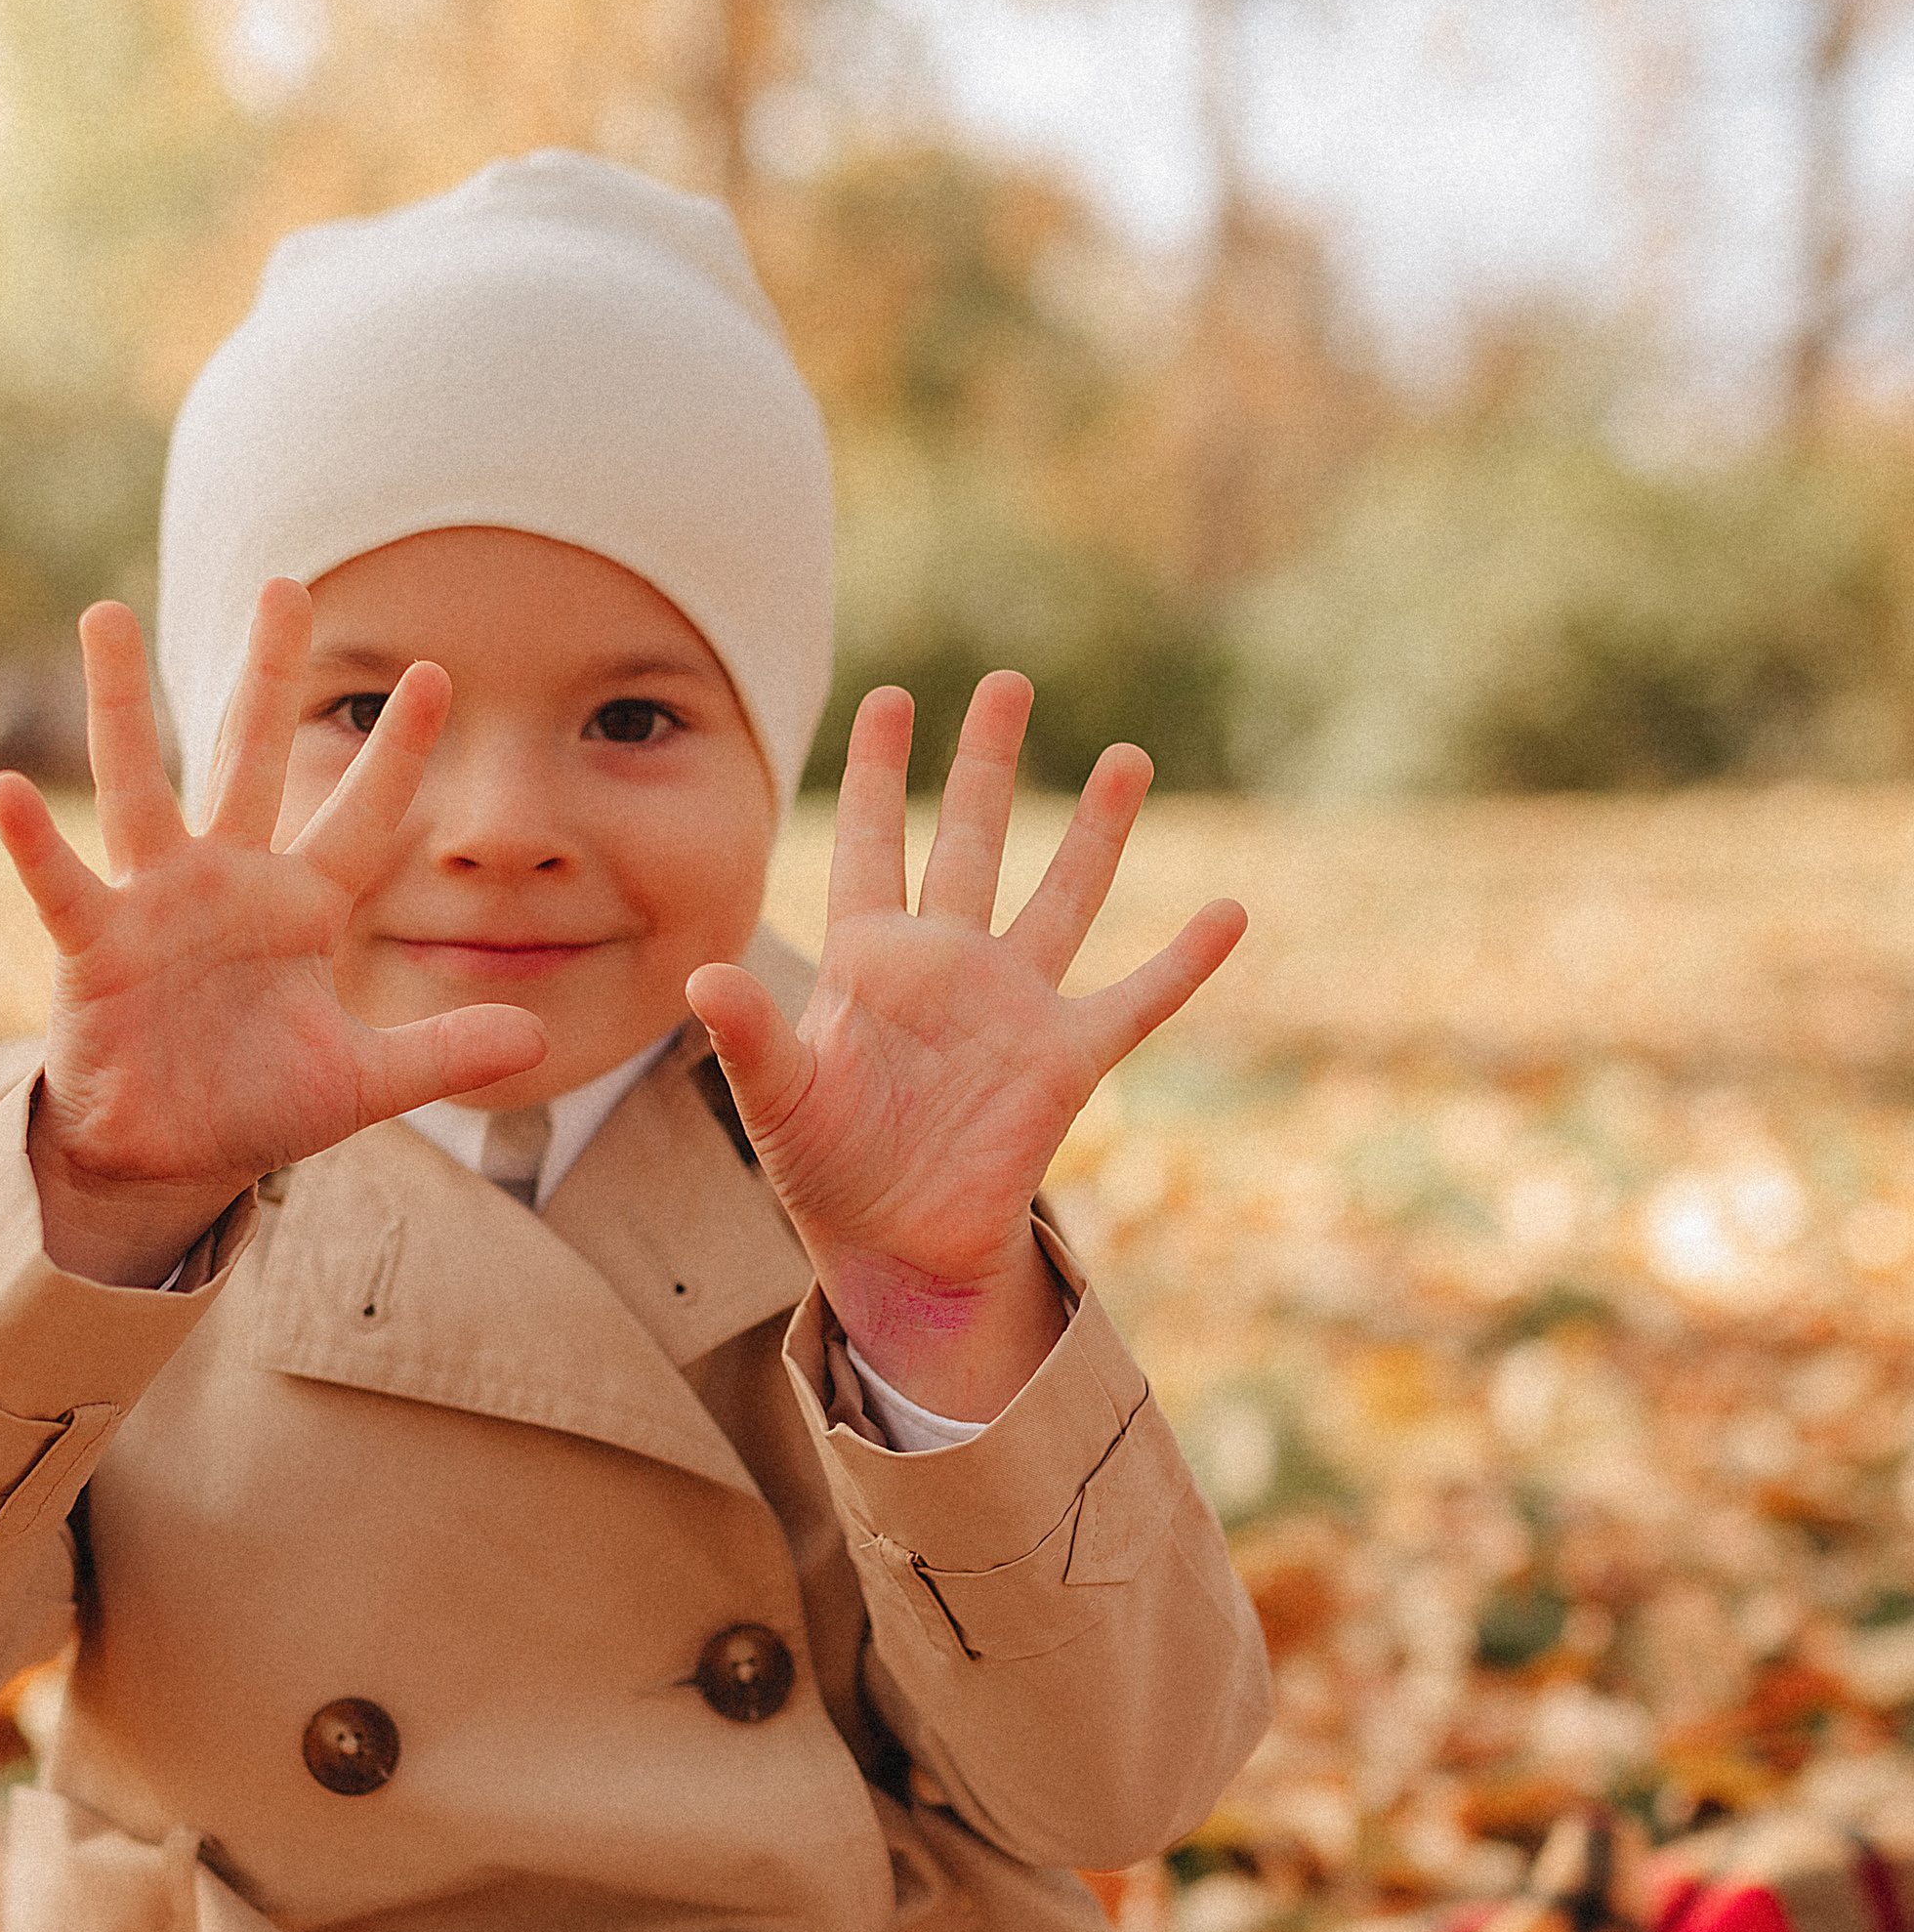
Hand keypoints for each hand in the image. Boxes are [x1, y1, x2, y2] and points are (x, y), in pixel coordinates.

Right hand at [0, 589, 546, 1285]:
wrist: (166, 1158)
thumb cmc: (256, 1104)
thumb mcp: (362, 1082)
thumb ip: (444, 1051)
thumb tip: (541, 1035)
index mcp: (300, 906)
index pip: (361, 816)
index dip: (397, 752)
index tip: (438, 673)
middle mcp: (228, 882)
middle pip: (251, 758)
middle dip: (269, 674)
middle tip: (285, 585)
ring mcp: (155, 904)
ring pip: (139, 784)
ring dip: (121, 703)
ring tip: (105, 614)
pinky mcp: (94, 947)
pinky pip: (62, 884)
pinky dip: (32, 842)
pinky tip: (6, 791)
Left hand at [684, 675, 1242, 1422]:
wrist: (894, 1248)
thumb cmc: (824, 1169)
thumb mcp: (777, 1100)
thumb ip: (749, 1035)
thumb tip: (701, 976)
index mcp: (871, 960)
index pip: (875, 844)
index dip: (882, 772)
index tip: (892, 695)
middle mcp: (948, 964)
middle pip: (974, 841)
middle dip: (989, 763)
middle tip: (1008, 683)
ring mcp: (1013, 1006)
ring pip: (1062, 896)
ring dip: (1097, 831)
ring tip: (1129, 756)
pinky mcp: (1065, 1060)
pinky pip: (1134, 1000)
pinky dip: (1184, 962)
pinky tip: (1230, 913)